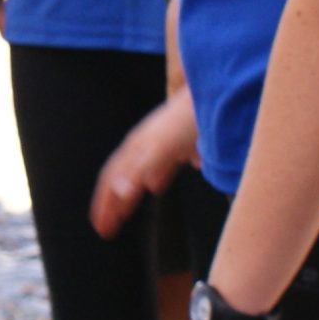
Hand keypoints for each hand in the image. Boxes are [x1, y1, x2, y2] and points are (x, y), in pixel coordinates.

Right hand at [90, 94, 195, 238]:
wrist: (217, 92)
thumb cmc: (188, 119)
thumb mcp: (163, 147)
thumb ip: (142, 168)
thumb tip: (119, 191)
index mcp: (136, 148)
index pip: (112, 180)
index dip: (104, 204)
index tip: (101, 227)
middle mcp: (143, 144)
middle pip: (120, 177)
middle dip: (111, 203)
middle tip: (106, 227)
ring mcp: (159, 142)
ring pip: (137, 171)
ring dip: (128, 194)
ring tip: (125, 210)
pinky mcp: (177, 141)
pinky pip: (157, 164)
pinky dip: (152, 179)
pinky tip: (157, 185)